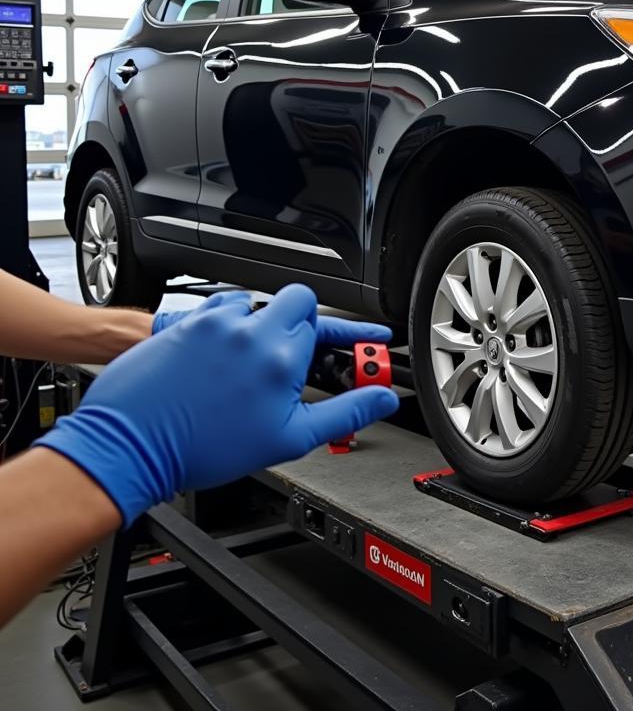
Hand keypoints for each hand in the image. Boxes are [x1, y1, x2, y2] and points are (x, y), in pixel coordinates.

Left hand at [36, 284, 399, 524]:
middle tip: (298, 351)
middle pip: (298, 300)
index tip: (369, 337)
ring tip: (251, 363)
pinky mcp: (188, 321)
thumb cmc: (204, 448)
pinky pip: (219, 307)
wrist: (133, 446)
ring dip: (263, 324)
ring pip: (258, 303)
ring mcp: (217, 322)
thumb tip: (383, 399)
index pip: (330, 327)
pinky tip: (222, 355)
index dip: (351, 335)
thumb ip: (345, 412)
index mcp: (283, 358)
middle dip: (304, 322)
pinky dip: (227, 324)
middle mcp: (252, 330)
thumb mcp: (289, 438)